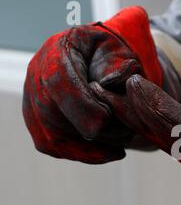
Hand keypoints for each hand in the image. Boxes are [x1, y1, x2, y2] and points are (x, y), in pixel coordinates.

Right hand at [23, 7, 161, 163]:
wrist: (100, 60)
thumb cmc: (112, 55)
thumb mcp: (121, 51)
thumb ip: (118, 66)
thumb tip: (113, 84)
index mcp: (59, 49)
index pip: (58, 80)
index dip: (81, 104)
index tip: (106, 120)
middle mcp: (37, 74)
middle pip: (51, 113)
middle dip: (90, 130)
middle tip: (124, 136)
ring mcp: (33, 100)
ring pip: (51, 135)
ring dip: (88, 148)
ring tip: (119, 149)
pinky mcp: (38, 122)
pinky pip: (53, 146)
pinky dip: (82, 154)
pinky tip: (107, 154)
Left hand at [97, 67, 180, 204]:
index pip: (171, 121)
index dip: (150, 100)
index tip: (132, 80)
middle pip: (154, 131)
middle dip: (131, 109)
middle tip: (106, 87)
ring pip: (156, 138)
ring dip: (135, 119)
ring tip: (114, 99)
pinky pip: (164, 142)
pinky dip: (147, 127)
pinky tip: (135, 116)